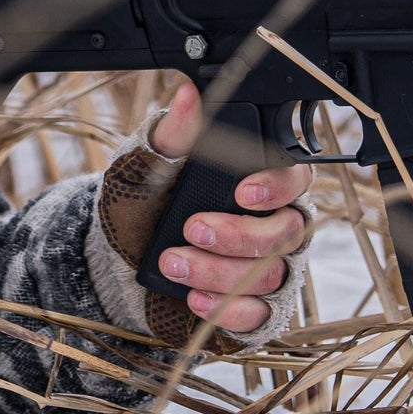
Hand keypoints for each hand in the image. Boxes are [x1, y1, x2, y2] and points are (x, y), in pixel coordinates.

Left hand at [150, 81, 310, 335]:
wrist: (117, 259)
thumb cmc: (142, 203)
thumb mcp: (148, 167)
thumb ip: (173, 135)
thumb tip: (186, 97)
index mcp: (257, 181)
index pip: (295, 178)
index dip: (277, 187)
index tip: (241, 193)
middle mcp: (273, 224)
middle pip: (287, 232)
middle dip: (239, 235)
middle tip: (193, 229)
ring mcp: (268, 269)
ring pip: (272, 275)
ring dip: (221, 271)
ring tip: (174, 262)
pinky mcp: (255, 309)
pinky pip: (261, 316)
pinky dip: (228, 309)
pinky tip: (195, 298)